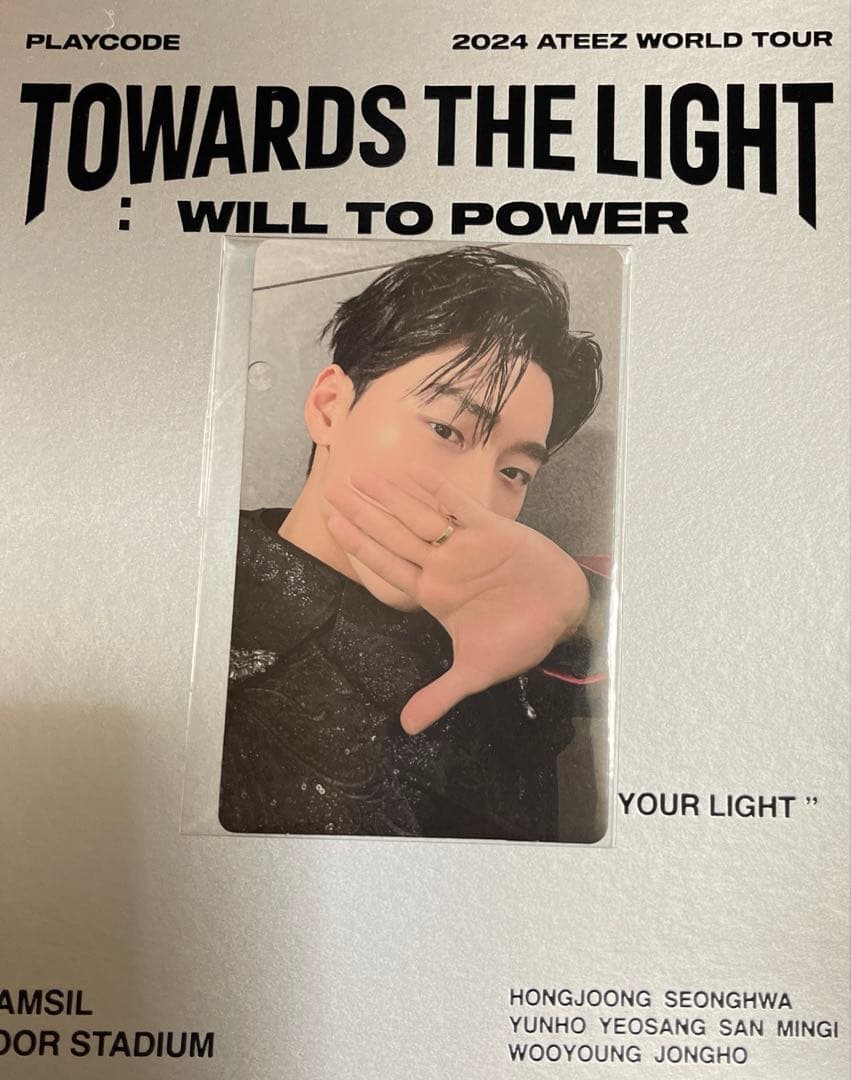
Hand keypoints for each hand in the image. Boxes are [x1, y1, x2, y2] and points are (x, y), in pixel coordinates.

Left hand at [325, 465, 588, 733]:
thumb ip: (440, 694)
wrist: (564, 613)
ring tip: (361, 473)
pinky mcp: (491, 529)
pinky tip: (411, 471)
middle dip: (363, 511)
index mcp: (433, 594)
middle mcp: (442, 565)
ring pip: (418, 514)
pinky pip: (458, 504)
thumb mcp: (477, 671)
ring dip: (390, 495)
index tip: (332, 523)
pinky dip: (435, 488)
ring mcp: (464, 545)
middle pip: (393, 533)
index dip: (359, 544)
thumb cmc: (522, 639)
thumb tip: (408, 728)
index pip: (386, 565)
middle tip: (332, 486)